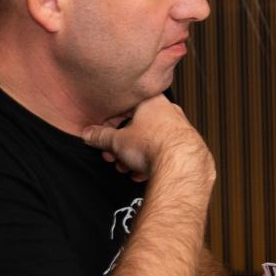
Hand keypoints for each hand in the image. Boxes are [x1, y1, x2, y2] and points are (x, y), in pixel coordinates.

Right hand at [81, 94, 211, 181]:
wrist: (181, 163)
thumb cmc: (154, 145)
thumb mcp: (117, 140)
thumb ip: (101, 136)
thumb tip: (89, 134)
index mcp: (152, 102)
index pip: (124, 108)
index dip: (109, 124)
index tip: (102, 135)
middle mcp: (169, 111)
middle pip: (137, 127)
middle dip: (121, 144)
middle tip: (111, 155)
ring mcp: (179, 128)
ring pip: (149, 141)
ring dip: (133, 155)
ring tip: (125, 167)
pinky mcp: (185, 145)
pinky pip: (162, 152)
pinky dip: (149, 162)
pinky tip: (140, 173)